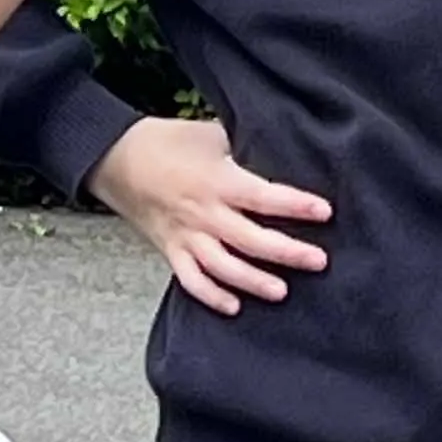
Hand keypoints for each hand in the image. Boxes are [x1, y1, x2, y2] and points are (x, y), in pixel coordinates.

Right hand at [90, 113, 332, 313]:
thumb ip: (245, 146)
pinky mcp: (171, 251)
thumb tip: (284, 152)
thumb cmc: (169, 141)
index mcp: (217, 180)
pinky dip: (211, 296)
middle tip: (319, 261)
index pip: (263, 196)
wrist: (116, 158)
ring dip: (253, 281)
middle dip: (287, 252)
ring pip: (222, 267)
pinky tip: (234, 307)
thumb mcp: (211, 134)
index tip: (324, 211)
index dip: (295, 205)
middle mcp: (203, 213)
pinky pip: (191, 280)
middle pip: (250, 239)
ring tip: (282, 292)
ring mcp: (186, 236)